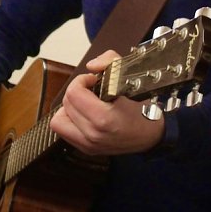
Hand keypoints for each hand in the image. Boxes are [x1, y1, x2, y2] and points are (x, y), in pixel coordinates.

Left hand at [49, 50, 165, 155]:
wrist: (152, 135)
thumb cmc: (141, 109)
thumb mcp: (129, 77)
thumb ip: (109, 61)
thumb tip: (91, 66)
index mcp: (104, 119)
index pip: (74, 93)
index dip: (82, 80)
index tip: (94, 80)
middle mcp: (93, 134)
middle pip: (66, 104)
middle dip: (76, 91)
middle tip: (91, 89)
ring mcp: (88, 145)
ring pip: (58, 120)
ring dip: (69, 107)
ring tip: (84, 102)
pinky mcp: (86, 149)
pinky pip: (63, 131)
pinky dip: (69, 120)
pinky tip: (83, 114)